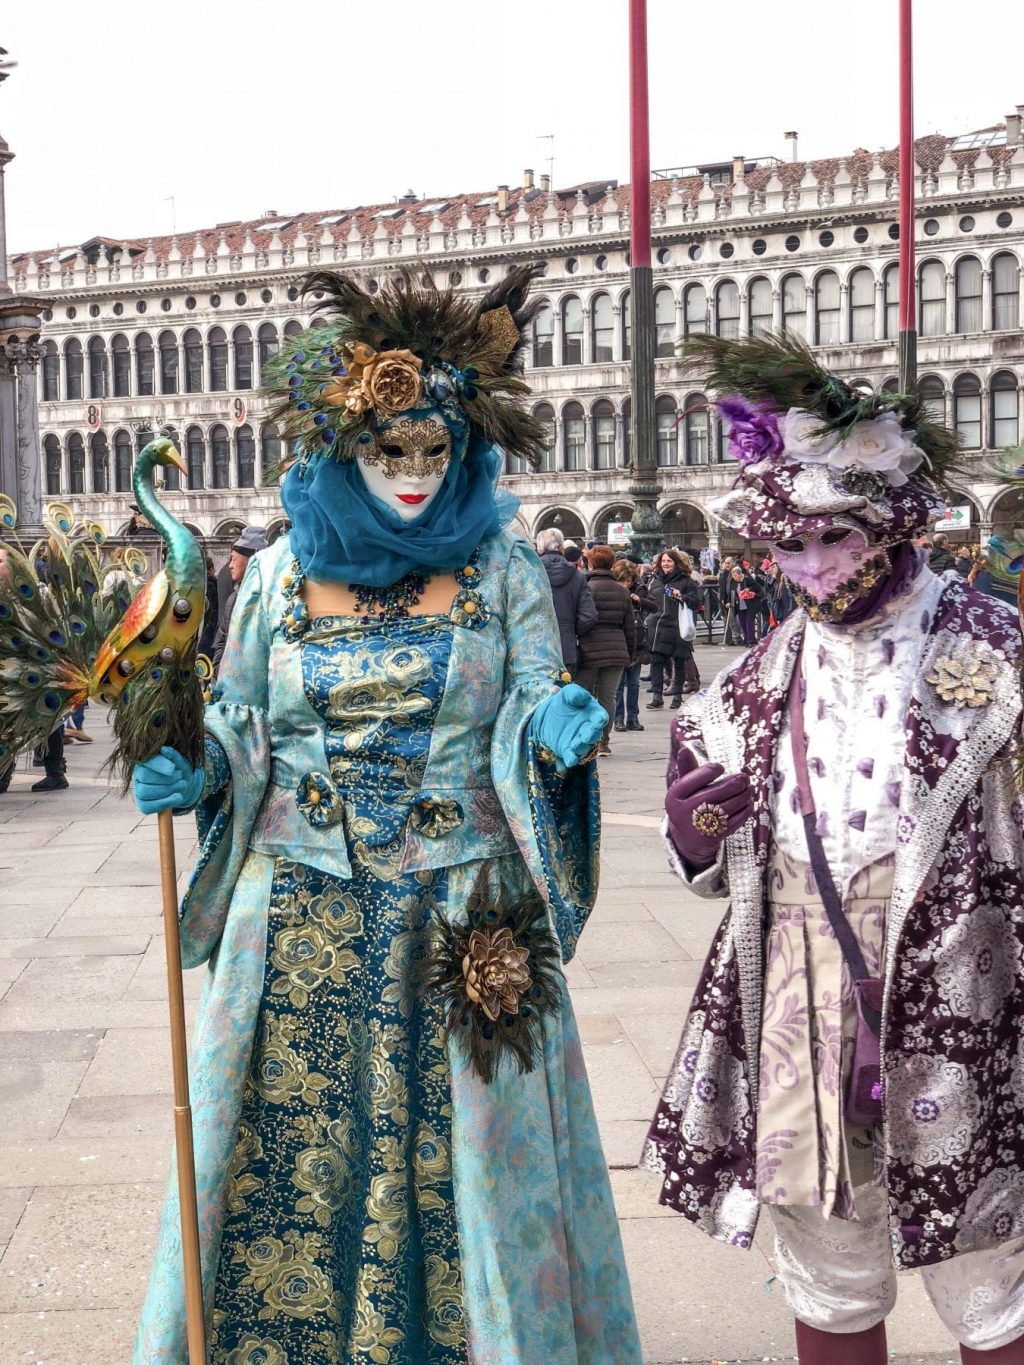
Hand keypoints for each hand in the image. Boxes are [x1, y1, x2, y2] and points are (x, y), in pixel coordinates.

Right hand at [132, 746, 204, 814]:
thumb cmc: (180, 770)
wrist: (185, 785)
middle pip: (145, 777)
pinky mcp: (143, 804)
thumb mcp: (181, 761)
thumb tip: (164, 749)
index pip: (147, 762)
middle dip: (166, 779)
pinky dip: (164, 803)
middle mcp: (138, 774)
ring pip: (145, 792)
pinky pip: (147, 807)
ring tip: (182, 785)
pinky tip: (177, 797)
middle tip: (181, 777)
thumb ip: (174, 755)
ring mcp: (139, 790)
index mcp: (145, 760)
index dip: (159, 765)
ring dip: (167, 790)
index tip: (173, 768)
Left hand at [529, 684, 606, 771]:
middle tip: (586, 736)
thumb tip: (585, 697)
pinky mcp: (569, 750)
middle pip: (594, 735)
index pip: (600, 718)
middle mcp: (589, 729)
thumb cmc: (562, 702)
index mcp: (593, 714)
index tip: (600, 719)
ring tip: (575, 746)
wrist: (546, 715)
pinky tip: (570, 760)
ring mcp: (580, 741)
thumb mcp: (566, 694)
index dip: (601, 719)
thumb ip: (576, 694)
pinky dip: (571, 759)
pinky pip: (572, 757)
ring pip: (584, 747)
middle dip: (591, 736)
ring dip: (581, 748)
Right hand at [665, 749, 752, 867]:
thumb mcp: (683, 788)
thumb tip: (685, 749)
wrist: (687, 836)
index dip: (708, 771)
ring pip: (728, 806)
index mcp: (674, 796)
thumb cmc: (688, 803)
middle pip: (715, 793)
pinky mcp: (714, 836)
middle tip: (745, 777)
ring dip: (743, 795)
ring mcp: (699, 826)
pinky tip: (748, 802)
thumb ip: (688, 769)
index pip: (693, 779)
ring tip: (749, 788)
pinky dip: (745, 809)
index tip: (720, 767)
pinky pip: (735, 820)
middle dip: (734, 783)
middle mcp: (684, 812)